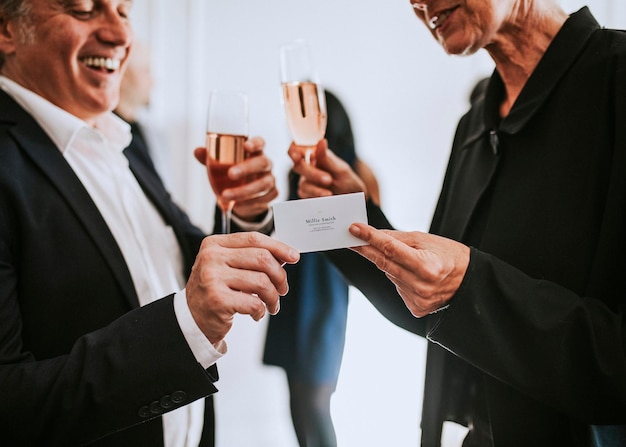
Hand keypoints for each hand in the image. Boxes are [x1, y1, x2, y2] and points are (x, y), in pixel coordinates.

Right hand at [185, 232, 298, 343]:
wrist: (192, 318)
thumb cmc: (215, 290)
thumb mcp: (228, 267)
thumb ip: (251, 257)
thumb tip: (285, 255)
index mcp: (215, 244)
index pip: (254, 239)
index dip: (278, 247)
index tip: (294, 256)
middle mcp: (211, 257)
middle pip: (261, 258)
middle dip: (279, 275)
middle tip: (282, 289)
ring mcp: (212, 278)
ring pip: (261, 282)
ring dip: (273, 297)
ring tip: (271, 305)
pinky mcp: (217, 299)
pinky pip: (253, 302)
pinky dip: (260, 310)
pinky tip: (256, 313)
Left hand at [194, 137, 278, 220]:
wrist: (244, 197)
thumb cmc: (233, 176)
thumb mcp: (220, 166)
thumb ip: (211, 158)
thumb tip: (197, 151)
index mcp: (254, 152)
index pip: (260, 143)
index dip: (255, 143)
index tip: (246, 145)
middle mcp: (266, 164)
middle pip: (262, 162)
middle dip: (246, 168)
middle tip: (231, 174)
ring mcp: (270, 179)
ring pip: (262, 184)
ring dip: (244, 191)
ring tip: (226, 196)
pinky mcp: (272, 194)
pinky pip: (263, 199)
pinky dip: (249, 203)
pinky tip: (237, 205)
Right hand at [288, 139, 366, 198]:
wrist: (353, 201)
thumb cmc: (347, 182)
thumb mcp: (341, 170)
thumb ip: (328, 158)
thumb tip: (321, 141)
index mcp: (314, 156)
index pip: (296, 148)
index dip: (294, 150)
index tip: (298, 156)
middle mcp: (307, 168)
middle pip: (298, 166)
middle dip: (312, 173)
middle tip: (328, 180)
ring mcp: (305, 182)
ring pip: (303, 184)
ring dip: (316, 189)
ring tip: (330, 194)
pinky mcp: (306, 196)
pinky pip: (306, 196)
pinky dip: (316, 197)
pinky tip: (326, 198)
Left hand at [348, 223, 469, 316]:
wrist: (469, 281)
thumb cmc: (449, 255)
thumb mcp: (427, 240)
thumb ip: (397, 238)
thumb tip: (373, 235)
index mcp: (426, 266)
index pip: (390, 249)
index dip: (370, 238)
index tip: (354, 229)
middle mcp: (421, 286)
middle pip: (384, 263)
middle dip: (366, 249)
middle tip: (352, 238)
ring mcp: (417, 299)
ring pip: (390, 275)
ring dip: (388, 264)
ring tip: (403, 258)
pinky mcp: (415, 308)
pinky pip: (398, 287)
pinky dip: (399, 278)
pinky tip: (413, 275)